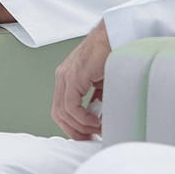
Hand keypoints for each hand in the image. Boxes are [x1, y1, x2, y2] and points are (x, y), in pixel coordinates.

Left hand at [50, 20, 111, 140]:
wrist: (116, 34)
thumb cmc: (112, 52)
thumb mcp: (102, 81)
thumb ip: (97, 98)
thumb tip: (99, 117)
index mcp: (67, 76)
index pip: (62, 108)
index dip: (73, 125)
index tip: (87, 134)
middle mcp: (62, 76)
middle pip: (58, 114)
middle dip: (74, 130)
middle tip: (89, 139)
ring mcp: (66, 76)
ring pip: (63, 113)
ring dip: (81, 126)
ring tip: (97, 130)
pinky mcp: (73, 77)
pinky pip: (71, 107)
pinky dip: (83, 119)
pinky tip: (97, 121)